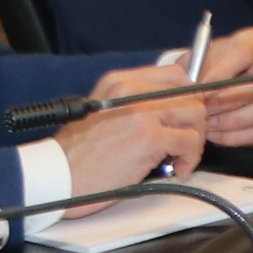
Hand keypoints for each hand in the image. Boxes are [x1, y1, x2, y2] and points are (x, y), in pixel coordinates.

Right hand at [55, 89, 207, 197]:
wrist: (57, 177)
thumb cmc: (79, 154)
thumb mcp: (104, 113)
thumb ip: (136, 103)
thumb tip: (175, 106)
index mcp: (120, 81)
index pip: (175, 74)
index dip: (189, 96)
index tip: (187, 116)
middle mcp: (131, 90)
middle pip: (191, 94)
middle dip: (195, 121)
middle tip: (186, 141)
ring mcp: (142, 113)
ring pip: (196, 115)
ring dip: (195, 139)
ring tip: (180, 157)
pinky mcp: (149, 137)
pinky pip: (190, 141)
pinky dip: (190, 157)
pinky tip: (177, 168)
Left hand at [128, 27, 252, 144]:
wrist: (204, 82)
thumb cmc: (202, 67)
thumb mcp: (195, 61)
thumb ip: (197, 71)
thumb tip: (198, 91)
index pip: (247, 52)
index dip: (223, 71)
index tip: (202, 86)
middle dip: (229, 98)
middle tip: (203, 107)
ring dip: (231, 119)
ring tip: (205, 122)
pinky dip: (232, 135)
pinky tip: (211, 131)